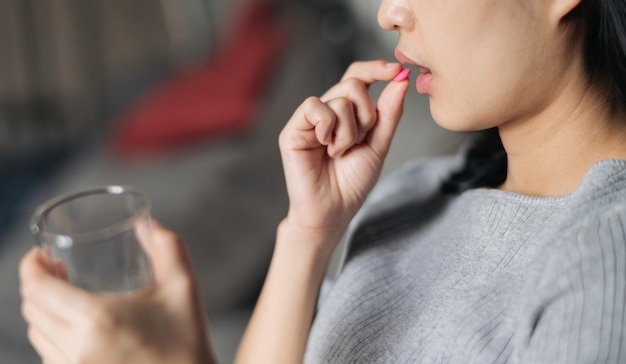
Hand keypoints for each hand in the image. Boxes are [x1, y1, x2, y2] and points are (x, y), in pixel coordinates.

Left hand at [19, 222, 216, 363]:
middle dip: (37, 283)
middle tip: (57, 268)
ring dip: (43, 310)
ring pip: (37, 334)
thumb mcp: (184, 286)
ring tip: (64, 295)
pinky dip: (52, 335)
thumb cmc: (188, 339)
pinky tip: (75, 326)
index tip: (39, 253)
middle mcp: (78, 348)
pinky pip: (48, 355)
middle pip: (31, 309)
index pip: (37, 289)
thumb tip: (149, 225)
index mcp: (99, 319)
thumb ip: (168, 247)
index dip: (30, 265)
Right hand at [279, 60, 409, 237]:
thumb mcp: (379, 145)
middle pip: (353, 84)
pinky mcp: (293, 130)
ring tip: (339, 152)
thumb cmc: (352, 183)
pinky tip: (325, 146)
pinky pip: (315, 107)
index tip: (397, 70)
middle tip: (359, 141)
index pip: (359, 77)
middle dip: (366, 114)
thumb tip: (401, 80)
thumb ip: (389, 113)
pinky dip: (327, 126)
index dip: (376, 69)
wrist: (333, 211)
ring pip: (338, 98)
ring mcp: (309, 120)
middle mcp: (327, 111)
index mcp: (347, 113)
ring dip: (349, 130)